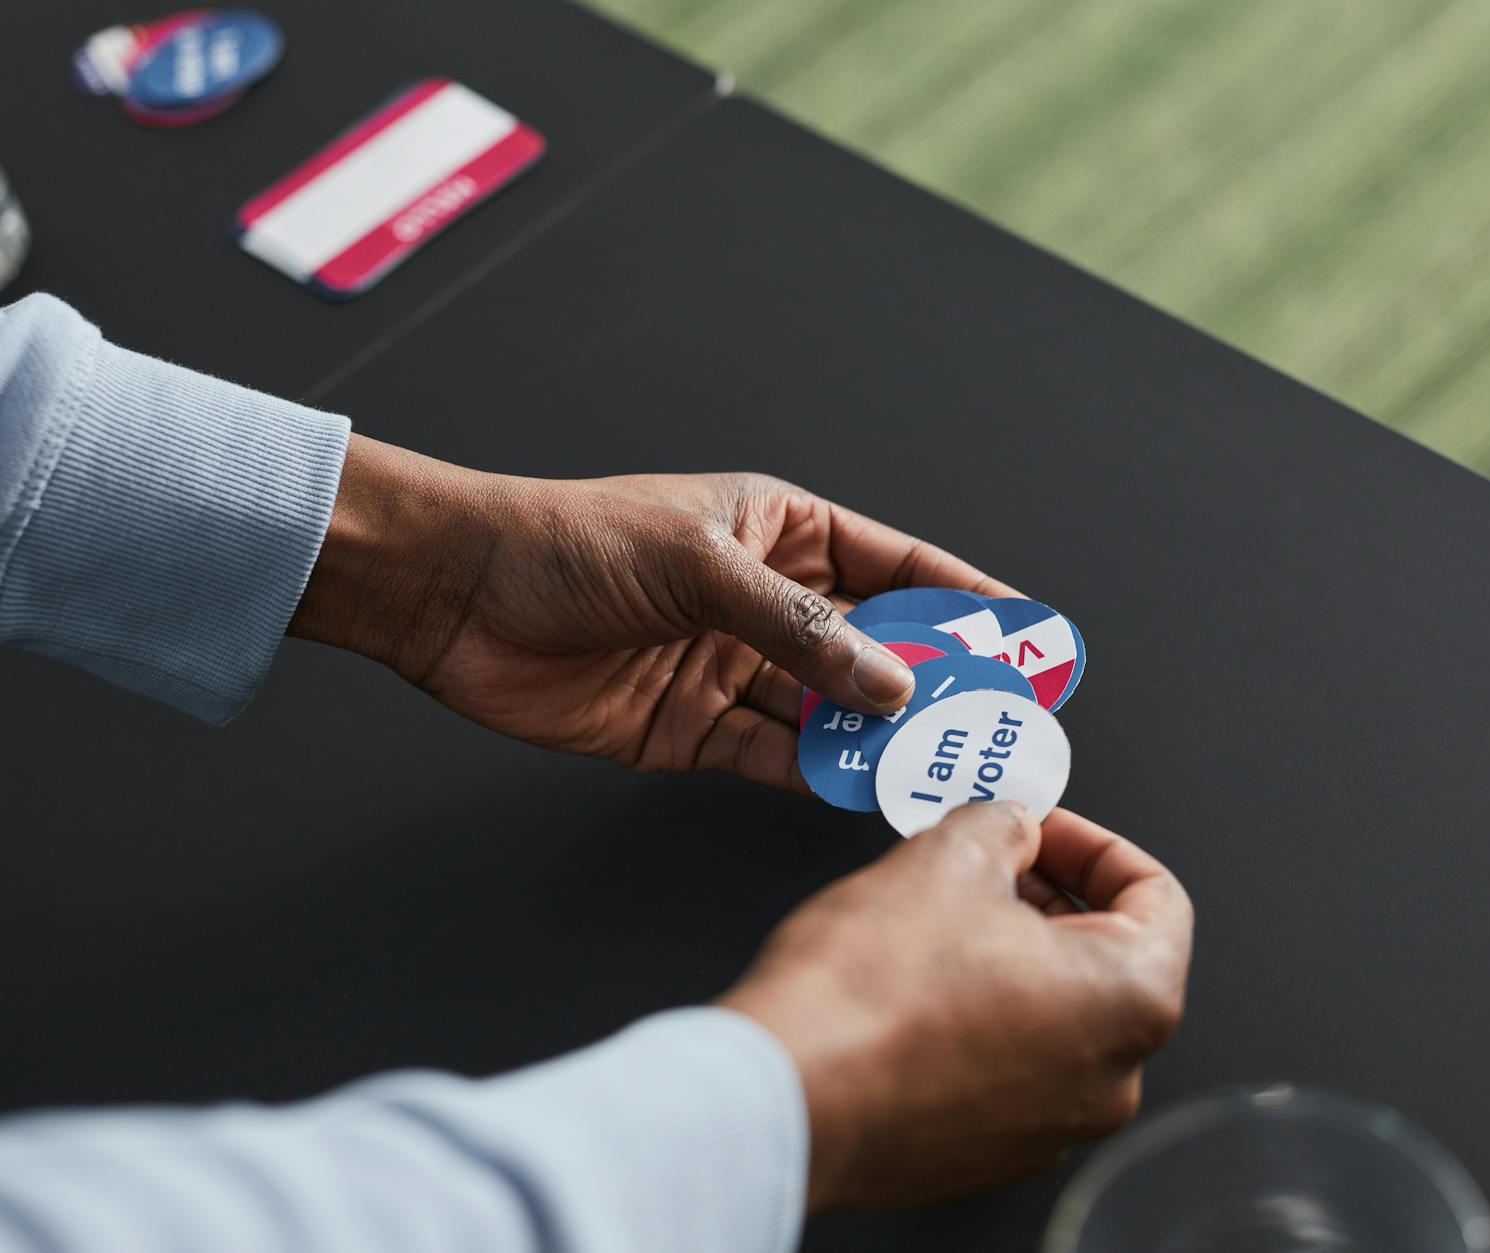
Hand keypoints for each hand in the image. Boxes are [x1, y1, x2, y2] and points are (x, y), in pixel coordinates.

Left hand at [289, 435, 1013, 787]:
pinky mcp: (695, 730)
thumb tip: (889, 684)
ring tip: (942, 770)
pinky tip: (862, 794)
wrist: (455, 600)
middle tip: (996, 723)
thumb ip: (800, 631)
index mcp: (783, 534)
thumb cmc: (569, 544)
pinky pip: (777, 758)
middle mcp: (769, 603)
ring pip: (832, 713)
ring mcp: (735, 669)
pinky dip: (818, 778)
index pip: (899, 570)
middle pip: (876, 651)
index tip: (1027, 638)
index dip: (966, 604)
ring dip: (881, 740)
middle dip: (936, 685)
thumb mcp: (699, 566)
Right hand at [718, 804, 1193, 1209]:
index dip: (1092, 844)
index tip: (1043, 826)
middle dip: (1044, 896)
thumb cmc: (868, 995)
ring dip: (1006, 956)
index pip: (1157, 896)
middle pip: (1104, 957)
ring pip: (1052, 1015)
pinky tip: (912, 985)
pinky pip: (1003, 1069)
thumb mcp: (946, 855)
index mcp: (1130, 1000)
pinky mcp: (986, 1155)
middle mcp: (1109, 1079)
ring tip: (935, 915)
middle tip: (984, 859)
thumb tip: (1011, 826)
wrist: (786, 1095)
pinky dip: (974, 1019)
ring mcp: (1049, 1128)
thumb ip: (1003, 825)